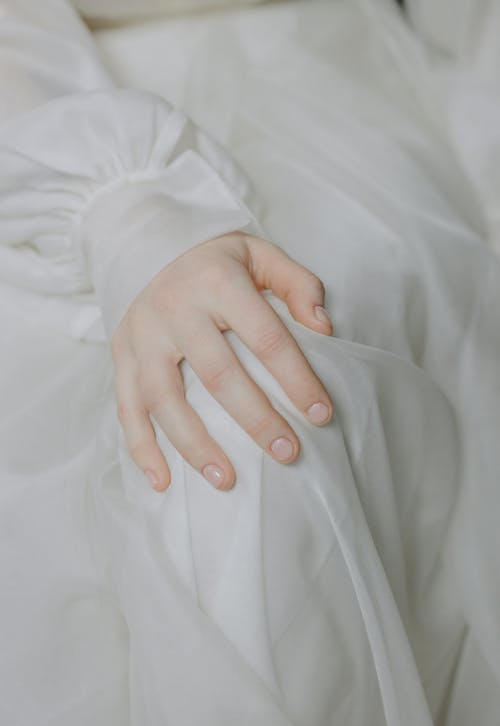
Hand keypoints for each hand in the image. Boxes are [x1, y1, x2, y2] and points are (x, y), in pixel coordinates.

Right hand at [111, 230, 333, 491]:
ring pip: (165, 400)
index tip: (321, 415)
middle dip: (256, 420)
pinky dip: (141, 448)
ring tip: (227, 480)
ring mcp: (141, 335)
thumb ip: (297, 284)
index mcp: (216, 282)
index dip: (296, 379)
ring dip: (195, 445)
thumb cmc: (214, 259)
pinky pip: (127, 408)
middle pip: (218, 375)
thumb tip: (323, 327)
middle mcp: (174, 308)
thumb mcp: (259, 254)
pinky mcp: (121, 355)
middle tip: (288, 453)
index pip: (265, 337)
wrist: (144, 242)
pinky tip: (163, 481)